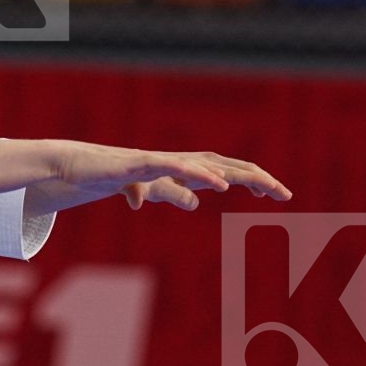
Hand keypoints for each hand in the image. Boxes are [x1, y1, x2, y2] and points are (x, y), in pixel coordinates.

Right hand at [52, 141, 290, 211]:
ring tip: (263, 185)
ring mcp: (161, 161)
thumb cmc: (116, 176)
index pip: (226, 171)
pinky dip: (198, 173)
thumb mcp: (151, 191)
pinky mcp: (141, 165)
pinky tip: (217, 183)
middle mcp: (178, 161)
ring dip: (236, 175)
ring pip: (206, 164)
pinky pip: (175, 167)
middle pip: (225, 166)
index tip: (278, 193)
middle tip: (286, 193)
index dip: (253, 179)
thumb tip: (195, 204)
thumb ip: (172, 194)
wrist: (78, 166)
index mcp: (184, 168)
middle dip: (257, 178)